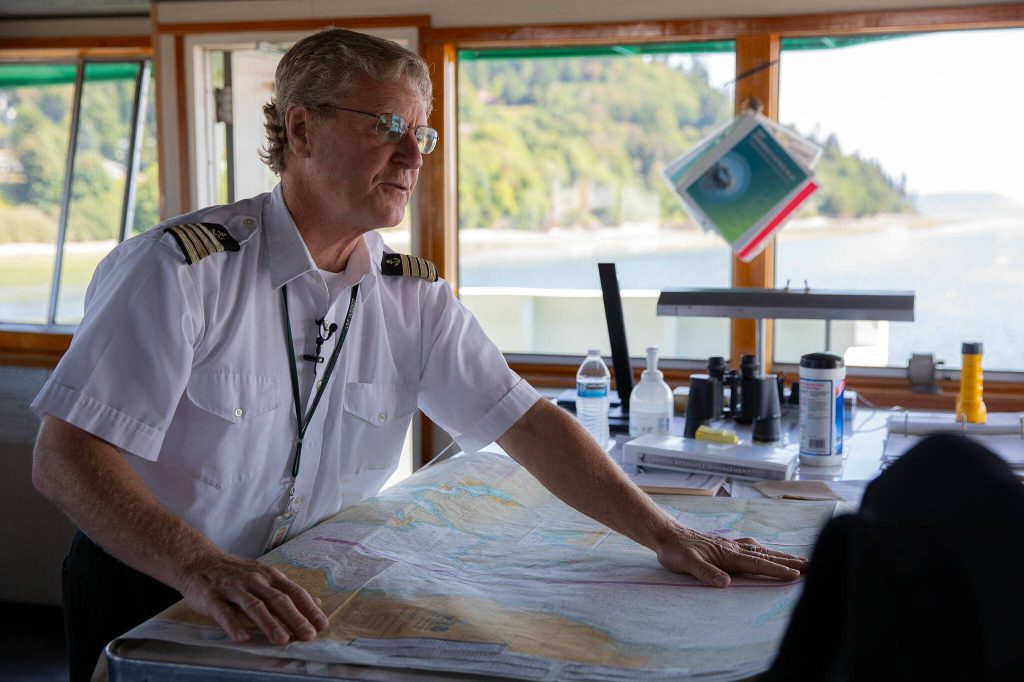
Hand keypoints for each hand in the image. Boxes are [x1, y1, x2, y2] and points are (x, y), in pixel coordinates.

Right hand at [176, 552, 328, 643]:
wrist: (199, 562)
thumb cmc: (236, 574)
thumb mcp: (265, 577)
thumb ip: (287, 591)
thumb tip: (315, 603)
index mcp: (269, 576)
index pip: (294, 592)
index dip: (309, 608)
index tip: (323, 624)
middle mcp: (254, 580)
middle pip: (278, 599)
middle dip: (295, 618)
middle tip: (308, 635)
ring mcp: (233, 588)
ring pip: (254, 606)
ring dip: (269, 623)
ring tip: (281, 640)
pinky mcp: (212, 598)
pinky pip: (224, 612)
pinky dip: (233, 625)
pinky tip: (242, 638)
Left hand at [655, 527, 806, 587]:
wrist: (667, 535)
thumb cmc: (676, 551)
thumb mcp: (686, 563)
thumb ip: (705, 572)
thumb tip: (725, 583)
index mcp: (728, 554)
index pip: (757, 564)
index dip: (776, 570)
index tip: (796, 575)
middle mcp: (734, 547)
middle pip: (766, 555)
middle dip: (790, 561)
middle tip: (813, 565)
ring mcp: (732, 545)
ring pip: (762, 551)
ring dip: (782, 556)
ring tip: (801, 561)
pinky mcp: (727, 545)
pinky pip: (753, 548)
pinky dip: (766, 551)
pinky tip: (769, 552)